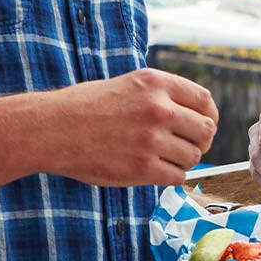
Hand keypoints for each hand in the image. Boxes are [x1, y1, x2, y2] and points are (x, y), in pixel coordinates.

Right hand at [48, 69, 217, 186]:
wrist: (51, 129)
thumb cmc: (86, 107)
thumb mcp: (129, 84)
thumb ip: (162, 95)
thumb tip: (198, 115)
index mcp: (157, 83)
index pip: (205, 101)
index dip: (209, 117)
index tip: (203, 127)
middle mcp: (159, 108)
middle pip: (206, 130)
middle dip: (200, 141)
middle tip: (185, 147)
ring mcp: (151, 139)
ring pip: (193, 156)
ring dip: (183, 161)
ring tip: (163, 158)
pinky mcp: (141, 168)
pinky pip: (177, 176)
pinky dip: (171, 177)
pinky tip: (156, 171)